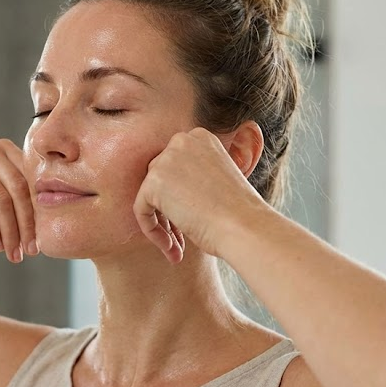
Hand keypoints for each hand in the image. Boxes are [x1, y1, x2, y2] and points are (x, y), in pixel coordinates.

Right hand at [0, 138, 36, 262]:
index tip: (42, 239)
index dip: (38, 210)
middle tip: (30, 250)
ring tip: (14, 253)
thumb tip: (62, 216)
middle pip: (17, 187)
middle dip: (25, 223)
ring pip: (0, 198)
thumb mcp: (9, 206)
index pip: (30, 178)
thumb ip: (29, 202)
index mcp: (5, 148)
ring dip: (10, 231)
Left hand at [133, 127, 265, 262]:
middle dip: (168, 211)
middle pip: (160, 179)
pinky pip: (141, 210)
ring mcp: (166, 159)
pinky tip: (173, 249)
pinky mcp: (153, 182)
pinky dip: (152, 232)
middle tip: (182, 239)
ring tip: (178, 248)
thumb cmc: (239, 213)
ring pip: (149, 196)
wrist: (244, 227)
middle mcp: (181, 141)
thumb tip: (170, 191)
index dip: (180, 197)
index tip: (193, 220)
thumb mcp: (218, 182)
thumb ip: (194, 177)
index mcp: (201, 137)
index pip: (176, 167)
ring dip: (162, 224)